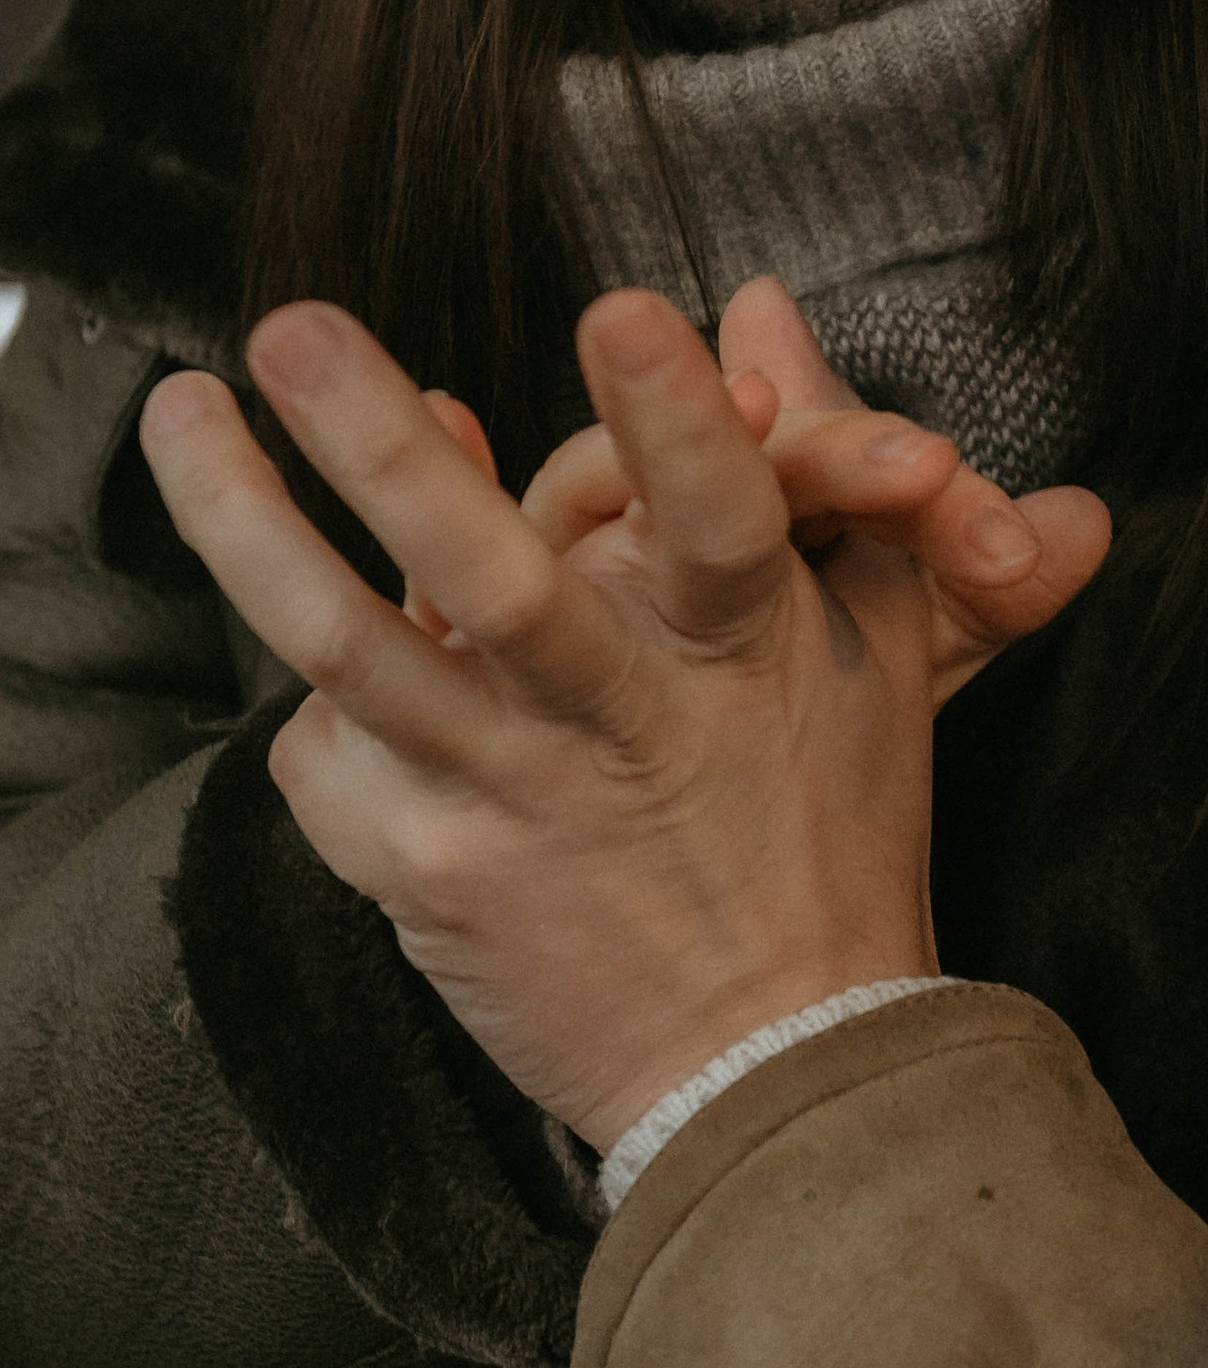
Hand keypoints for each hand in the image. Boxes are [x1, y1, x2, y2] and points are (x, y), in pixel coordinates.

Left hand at [139, 291, 1101, 1150]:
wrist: (776, 1063)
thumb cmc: (830, 832)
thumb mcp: (865, 639)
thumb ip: (819, 465)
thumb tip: (757, 304)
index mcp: (744, 652)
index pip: (720, 517)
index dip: (669, 420)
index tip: (621, 310)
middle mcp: (617, 722)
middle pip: (489, 579)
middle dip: (383, 450)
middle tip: (297, 334)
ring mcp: (506, 800)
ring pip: (354, 650)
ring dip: (248, 523)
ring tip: (182, 410)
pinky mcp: (424, 872)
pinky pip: (326, 751)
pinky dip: (318, 683)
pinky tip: (296, 607)